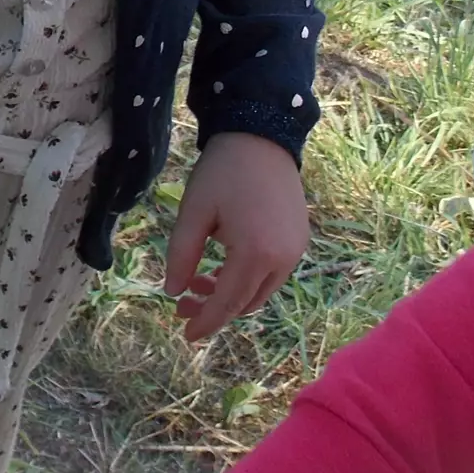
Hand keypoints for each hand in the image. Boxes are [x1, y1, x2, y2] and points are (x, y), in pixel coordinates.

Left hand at [164, 133, 307, 340]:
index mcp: (255, 253)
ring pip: (260, 292)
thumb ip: (181, 255)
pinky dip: (246, 280)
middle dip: (214, 310)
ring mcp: (296, 250)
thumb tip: (174, 292)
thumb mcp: (193, 213)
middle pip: (246, 303)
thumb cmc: (222, 172)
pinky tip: (222, 266)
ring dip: (230, 295)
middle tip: (182, 305)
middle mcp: (283, 259)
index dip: (205, 322)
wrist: (261, 136)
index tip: (186, 336)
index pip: (228, 303)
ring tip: (197, 282)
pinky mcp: (299, 240)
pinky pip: (272, 274)